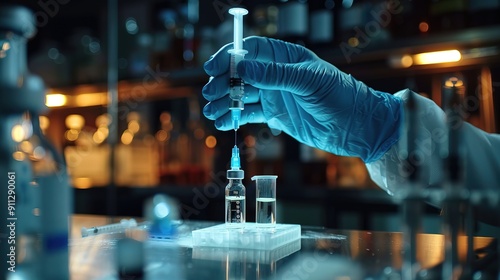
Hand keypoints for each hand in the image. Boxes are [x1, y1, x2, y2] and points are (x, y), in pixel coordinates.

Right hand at [202, 36, 402, 161]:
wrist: (357, 127)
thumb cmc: (340, 96)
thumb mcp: (308, 82)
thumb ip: (275, 74)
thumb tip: (242, 66)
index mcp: (286, 56)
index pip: (250, 50)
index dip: (228, 57)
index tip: (212, 68)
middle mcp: (277, 74)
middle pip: (240, 73)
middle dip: (223, 83)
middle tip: (210, 94)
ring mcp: (275, 94)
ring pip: (242, 95)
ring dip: (225, 102)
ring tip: (211, 112)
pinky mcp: (276, 115)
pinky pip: (249, 114)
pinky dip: (235, 118)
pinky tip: (224, 123)